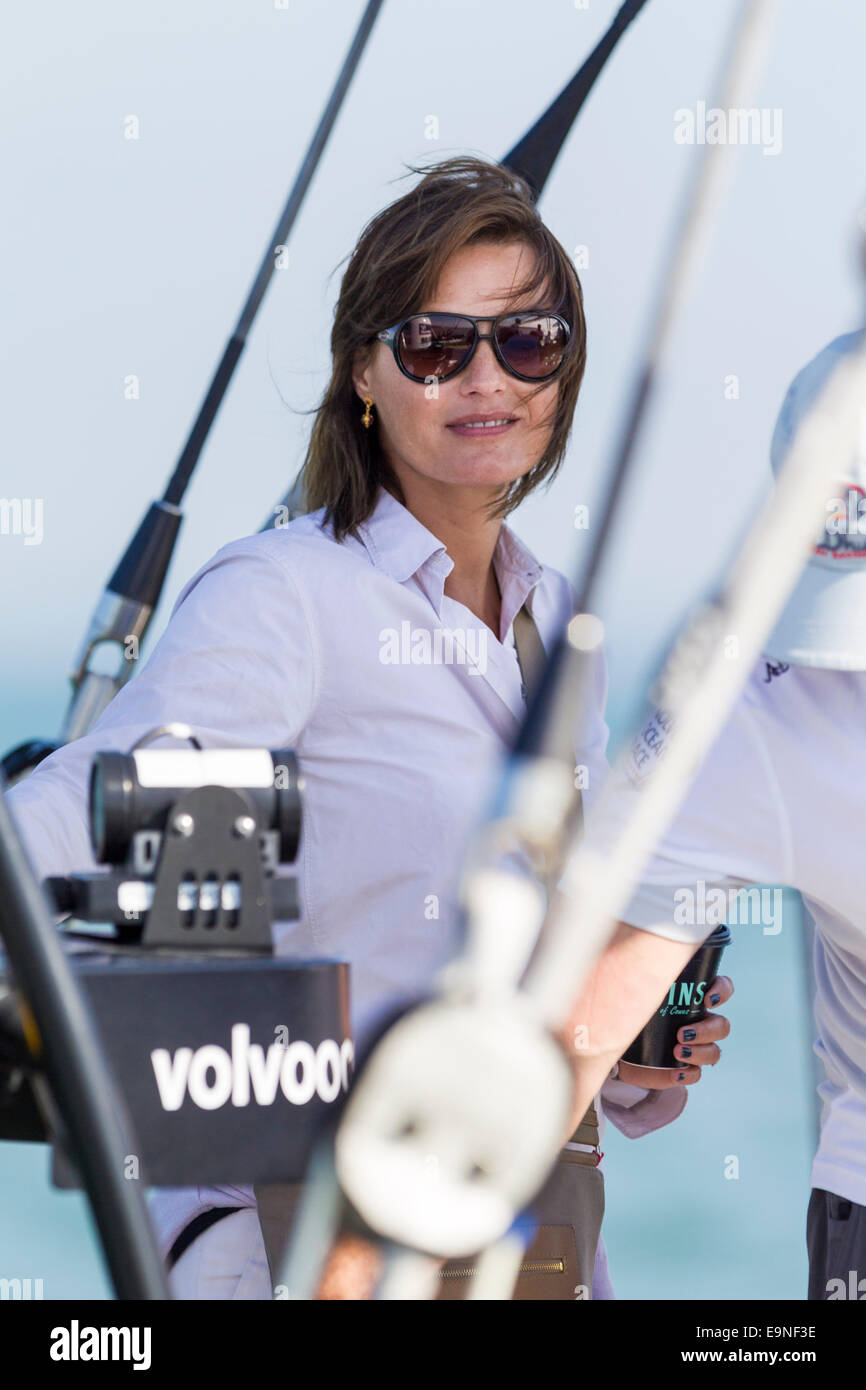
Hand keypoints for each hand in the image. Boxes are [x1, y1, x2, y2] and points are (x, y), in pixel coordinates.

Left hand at [616, 974, 732, 1089]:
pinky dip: (689, 1073)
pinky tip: (676, 1073)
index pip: (721, 987)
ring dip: (699, 1052)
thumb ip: (637, 982)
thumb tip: (635, 977)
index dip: (722, 992)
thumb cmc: (627, 1009)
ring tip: (677, 1051)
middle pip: (722, 1025)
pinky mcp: (685, 1068)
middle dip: (706, 1030)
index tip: (707, 999)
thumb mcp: (632, 992)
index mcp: (692, 997)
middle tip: (681, 1034)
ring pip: (714, 1051)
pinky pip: (697, 1073)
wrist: (617, 1042)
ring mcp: (696, 1046)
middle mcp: (700, 1021)